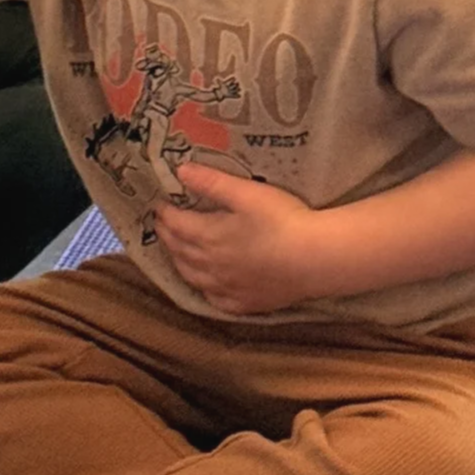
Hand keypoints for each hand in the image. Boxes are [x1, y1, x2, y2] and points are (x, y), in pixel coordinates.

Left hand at [150, 165, 332, 315]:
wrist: (316, 259)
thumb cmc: (282, 220)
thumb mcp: (246, 193)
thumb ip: (211, 182)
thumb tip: (179, 171)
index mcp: (208, 237)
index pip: (176, 225)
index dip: (165, 213)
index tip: (158, 204)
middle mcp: (211, 266)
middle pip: (180, 251)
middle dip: (167, 236)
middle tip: (162, 225)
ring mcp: (227, 288)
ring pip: (192, 277)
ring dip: (180, 263)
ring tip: (176, 252)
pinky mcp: (246, 304)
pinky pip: (216, 300)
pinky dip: (204, 290)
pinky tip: (207, 286)